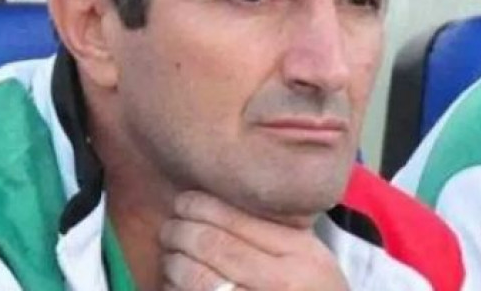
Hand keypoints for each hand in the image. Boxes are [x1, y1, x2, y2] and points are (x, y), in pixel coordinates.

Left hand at [159, 191, 348, 290]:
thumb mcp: (311, 257)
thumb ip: (278, 229)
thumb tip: (219, 199)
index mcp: (301, 254)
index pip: (237, 218)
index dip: (201, 205)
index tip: (184, 201)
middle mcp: (281, 283)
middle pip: (212, 244)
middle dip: (180, 231)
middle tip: (170, 228)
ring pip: (196, 278)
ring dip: (174, 263)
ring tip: (171, 256)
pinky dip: (175, 290)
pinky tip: (175, 285)